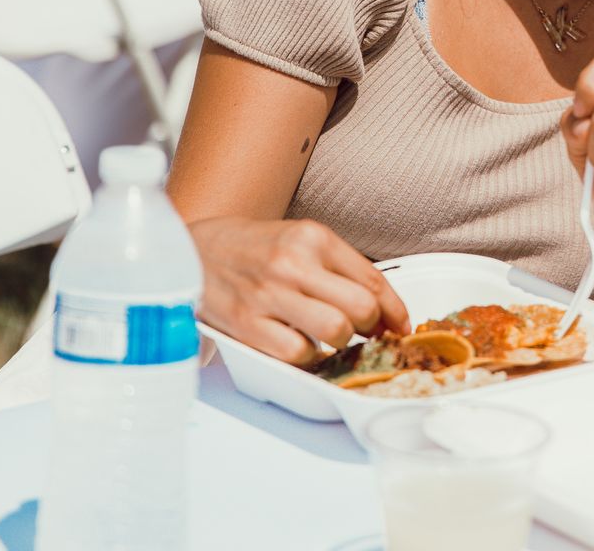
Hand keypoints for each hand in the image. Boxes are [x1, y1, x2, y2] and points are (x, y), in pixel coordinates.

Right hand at [189, 215, 409, 365]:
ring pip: (335, 332)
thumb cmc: (255, 247)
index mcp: (313, 237)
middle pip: (360, 308)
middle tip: (366, 332)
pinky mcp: (247, 324)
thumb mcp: (301, 239)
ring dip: (342, 343)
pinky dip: (308, 356)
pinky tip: (302, 345)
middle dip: (372, 327)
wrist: (195, 248)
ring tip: (333, 337)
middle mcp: (292, 263)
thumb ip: (340, 268)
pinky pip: (297, 353)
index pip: (372, 280)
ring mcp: (268, 294)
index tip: (399, 325)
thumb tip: (382, 309)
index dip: (394, 310)